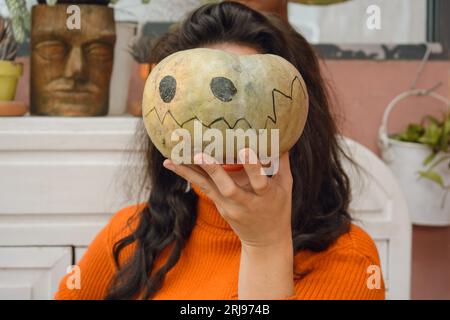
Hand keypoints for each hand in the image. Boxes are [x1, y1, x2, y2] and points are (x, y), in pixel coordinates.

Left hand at [162, 148, 292, 248]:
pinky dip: (188, 175)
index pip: (259, 181)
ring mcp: (229, 207)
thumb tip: (286, 135)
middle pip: (227, 187)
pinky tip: (172, 163)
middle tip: (200, 154)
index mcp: (265, 196)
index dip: (252, 167)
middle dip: (214, 171)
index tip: (245, 150)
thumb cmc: (279, 208)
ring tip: (172, 158)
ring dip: (189, 172)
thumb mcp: (286, 187)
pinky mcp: (219, 206)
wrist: (265, 241)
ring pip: (208, 188)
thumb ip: (283, 162)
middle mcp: (245, 203)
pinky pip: (203, 187)